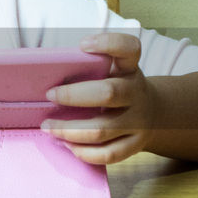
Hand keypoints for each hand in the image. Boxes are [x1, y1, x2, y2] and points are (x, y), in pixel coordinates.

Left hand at [41, 32, 154, 164]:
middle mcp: (137, 93)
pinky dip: (84, 152)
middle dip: (73, 95)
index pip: (129, 48)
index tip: (83, 45)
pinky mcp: (136, 144)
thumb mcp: (113, 70)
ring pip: (102, 130)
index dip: (108, 43)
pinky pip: (109, 154)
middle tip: (50, 95)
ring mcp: (139, 121)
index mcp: (129, 68)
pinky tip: (68, 144)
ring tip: (48, 127)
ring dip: (69, 130)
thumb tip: (43, 73)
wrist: (154, 114)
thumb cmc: (118, 88)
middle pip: (108, 93)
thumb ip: (89, 68)